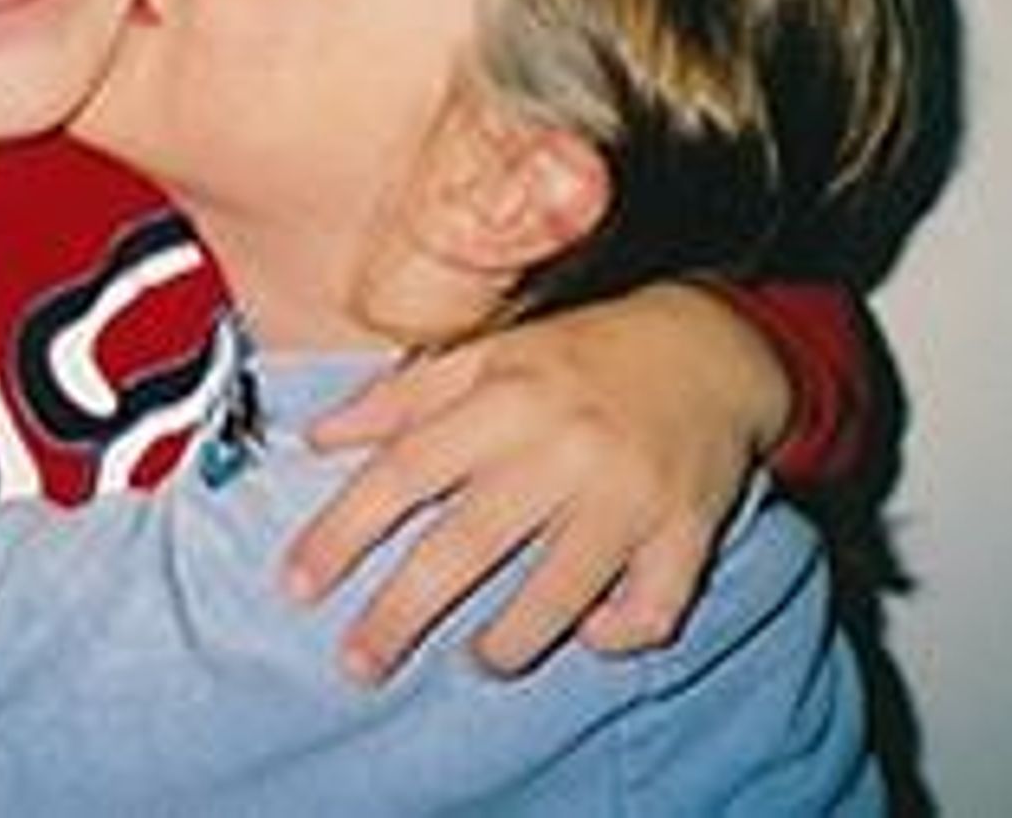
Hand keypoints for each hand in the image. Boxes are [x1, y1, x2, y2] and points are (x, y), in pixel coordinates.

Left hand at [282, 283, 791, 682]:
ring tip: (475, 659)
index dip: (343, 531)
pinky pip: (649, 611)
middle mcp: (563, 447)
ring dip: (506, 642)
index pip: (405, 470)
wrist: (713, 348)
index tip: (298, 584)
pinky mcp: (688, 533)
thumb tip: (316, 438)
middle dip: (401, 614)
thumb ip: (402, 397)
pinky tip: (588, 634)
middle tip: (357, 664)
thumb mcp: (489, 354)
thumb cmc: (584, 357)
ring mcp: (629, 496)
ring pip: (557, 594)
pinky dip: (616, 634)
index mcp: (506, 395)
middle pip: (467, 544)